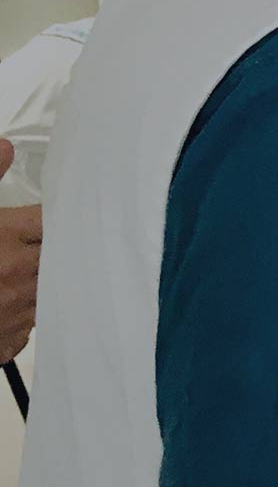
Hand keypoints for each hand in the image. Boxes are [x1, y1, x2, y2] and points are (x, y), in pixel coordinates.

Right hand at [0, 141, 38, 360]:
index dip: (53, 218)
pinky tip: (8, 303)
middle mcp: (18, 274)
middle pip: (63, 257)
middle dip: (56, 250)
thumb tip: (5, 148)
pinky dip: (25, 313)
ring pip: (52, 290)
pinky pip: (32, 323)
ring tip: (17, 273)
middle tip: (36, 246)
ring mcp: (16, 310)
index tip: (53, 218)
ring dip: (43, 281)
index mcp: (6, 236)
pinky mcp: (9, 339)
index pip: (52, 221)